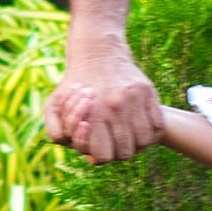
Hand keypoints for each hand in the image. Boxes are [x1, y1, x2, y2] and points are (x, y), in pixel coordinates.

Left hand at [43, 35, 166, 163]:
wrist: (96, 53)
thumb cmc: (73, 85)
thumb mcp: (53, 105)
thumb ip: (58, 133)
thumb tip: (88, 157)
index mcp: (92, 113)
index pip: (103, 156)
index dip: (100, 155)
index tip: (98, 145)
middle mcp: (115, 106)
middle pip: (125, 152)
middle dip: (118, 151)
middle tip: (113, 142)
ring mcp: (134, 99)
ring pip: (144, 142)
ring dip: (136, 143)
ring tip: (127, 135)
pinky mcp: (148, 91)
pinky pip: (158, 126)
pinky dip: (151, 132)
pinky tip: (139, 126)